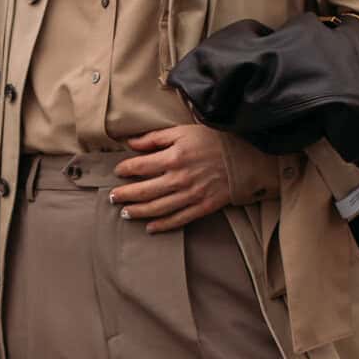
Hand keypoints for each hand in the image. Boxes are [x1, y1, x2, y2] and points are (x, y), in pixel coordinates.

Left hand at [110, 123, 232, 232]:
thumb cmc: (213, 140)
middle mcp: (179, 178)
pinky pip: (178, 219)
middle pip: (144, 191)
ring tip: (126, 213)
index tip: (118, 172)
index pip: (140, 166)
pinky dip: (163, 225)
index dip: (125, 169)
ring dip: (139, 212)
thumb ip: (155, 138)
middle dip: (125, 195)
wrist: (246, 156)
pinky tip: (150, 228)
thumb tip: (131, 143)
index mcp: (173, 157)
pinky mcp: (203, 206)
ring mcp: (191, 195)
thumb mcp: (183, 131)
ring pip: (158, 208)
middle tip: (113, 197)